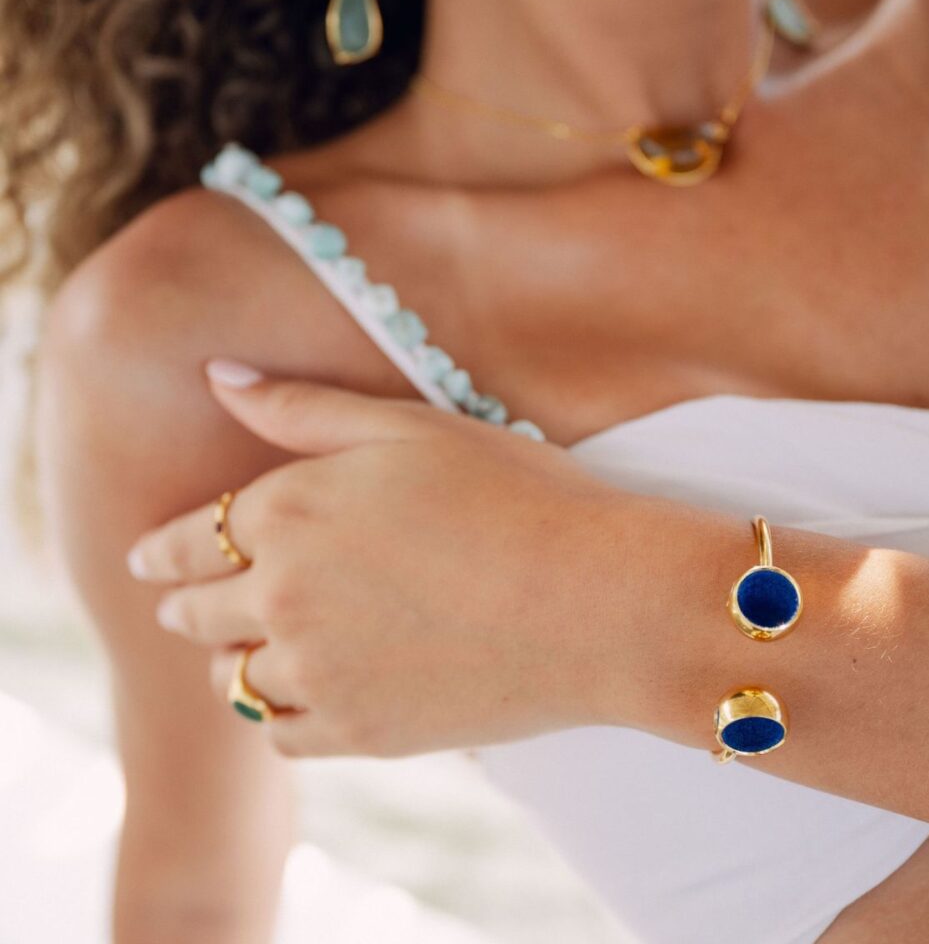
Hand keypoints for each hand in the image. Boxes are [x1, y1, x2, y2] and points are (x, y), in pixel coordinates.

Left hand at [126, 359, 649, 757]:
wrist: (600, 600)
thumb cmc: (517, 495)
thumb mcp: (410, 426)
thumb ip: (301, 407)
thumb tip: (216, 375)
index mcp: (289, 511)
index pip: (186, 541)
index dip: (160, 553)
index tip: (147, 564)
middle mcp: (283, 595)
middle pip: (196, 615)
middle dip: (186, 606)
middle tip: (187, 607)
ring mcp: (320, 671)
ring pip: (233, 681)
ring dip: (233, 661)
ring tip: (254, 652)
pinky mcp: (362, 732)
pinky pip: (284, 733)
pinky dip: (282, 713)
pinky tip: (308, 694)